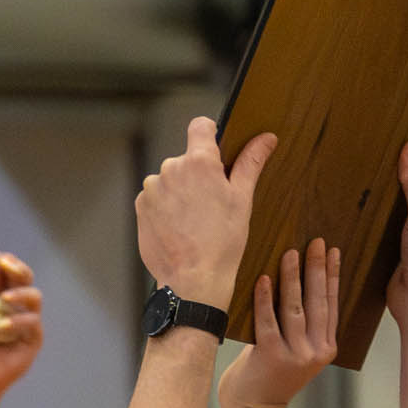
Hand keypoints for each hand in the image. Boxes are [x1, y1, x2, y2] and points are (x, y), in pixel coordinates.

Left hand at [134, 117, 275, 307]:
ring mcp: (152, 188)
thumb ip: (251, 162)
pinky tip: (179, 228)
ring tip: (194, 220)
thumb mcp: (243, 199)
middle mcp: (170, 169)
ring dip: (180, 192)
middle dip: (198, 175)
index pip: (201, 126)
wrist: (193, 280)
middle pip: (186, 159)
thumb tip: (266, 138)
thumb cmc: (223, 242)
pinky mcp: (141, 207)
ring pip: (170, 180)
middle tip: (212, 203)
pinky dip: (166, 208)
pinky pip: (156, 198)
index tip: (216, 151)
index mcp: (199, 162)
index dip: (210, 134)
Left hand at [220, 241, 341, 407]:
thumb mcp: (296, 353)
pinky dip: (265, 298)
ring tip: (291, 252)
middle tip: (316, 242)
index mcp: (326, 349)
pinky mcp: (271, 355)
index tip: (333, 251)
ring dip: (293, 277)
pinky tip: (265, 278)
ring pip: (295, 307)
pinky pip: (268, 319)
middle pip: (318, 302)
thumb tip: (295, 284)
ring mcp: (295, 354)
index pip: (332, 305)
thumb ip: (301, 328)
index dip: (333, 276)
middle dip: (317, 268)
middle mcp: (315, 351)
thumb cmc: (269, 378)